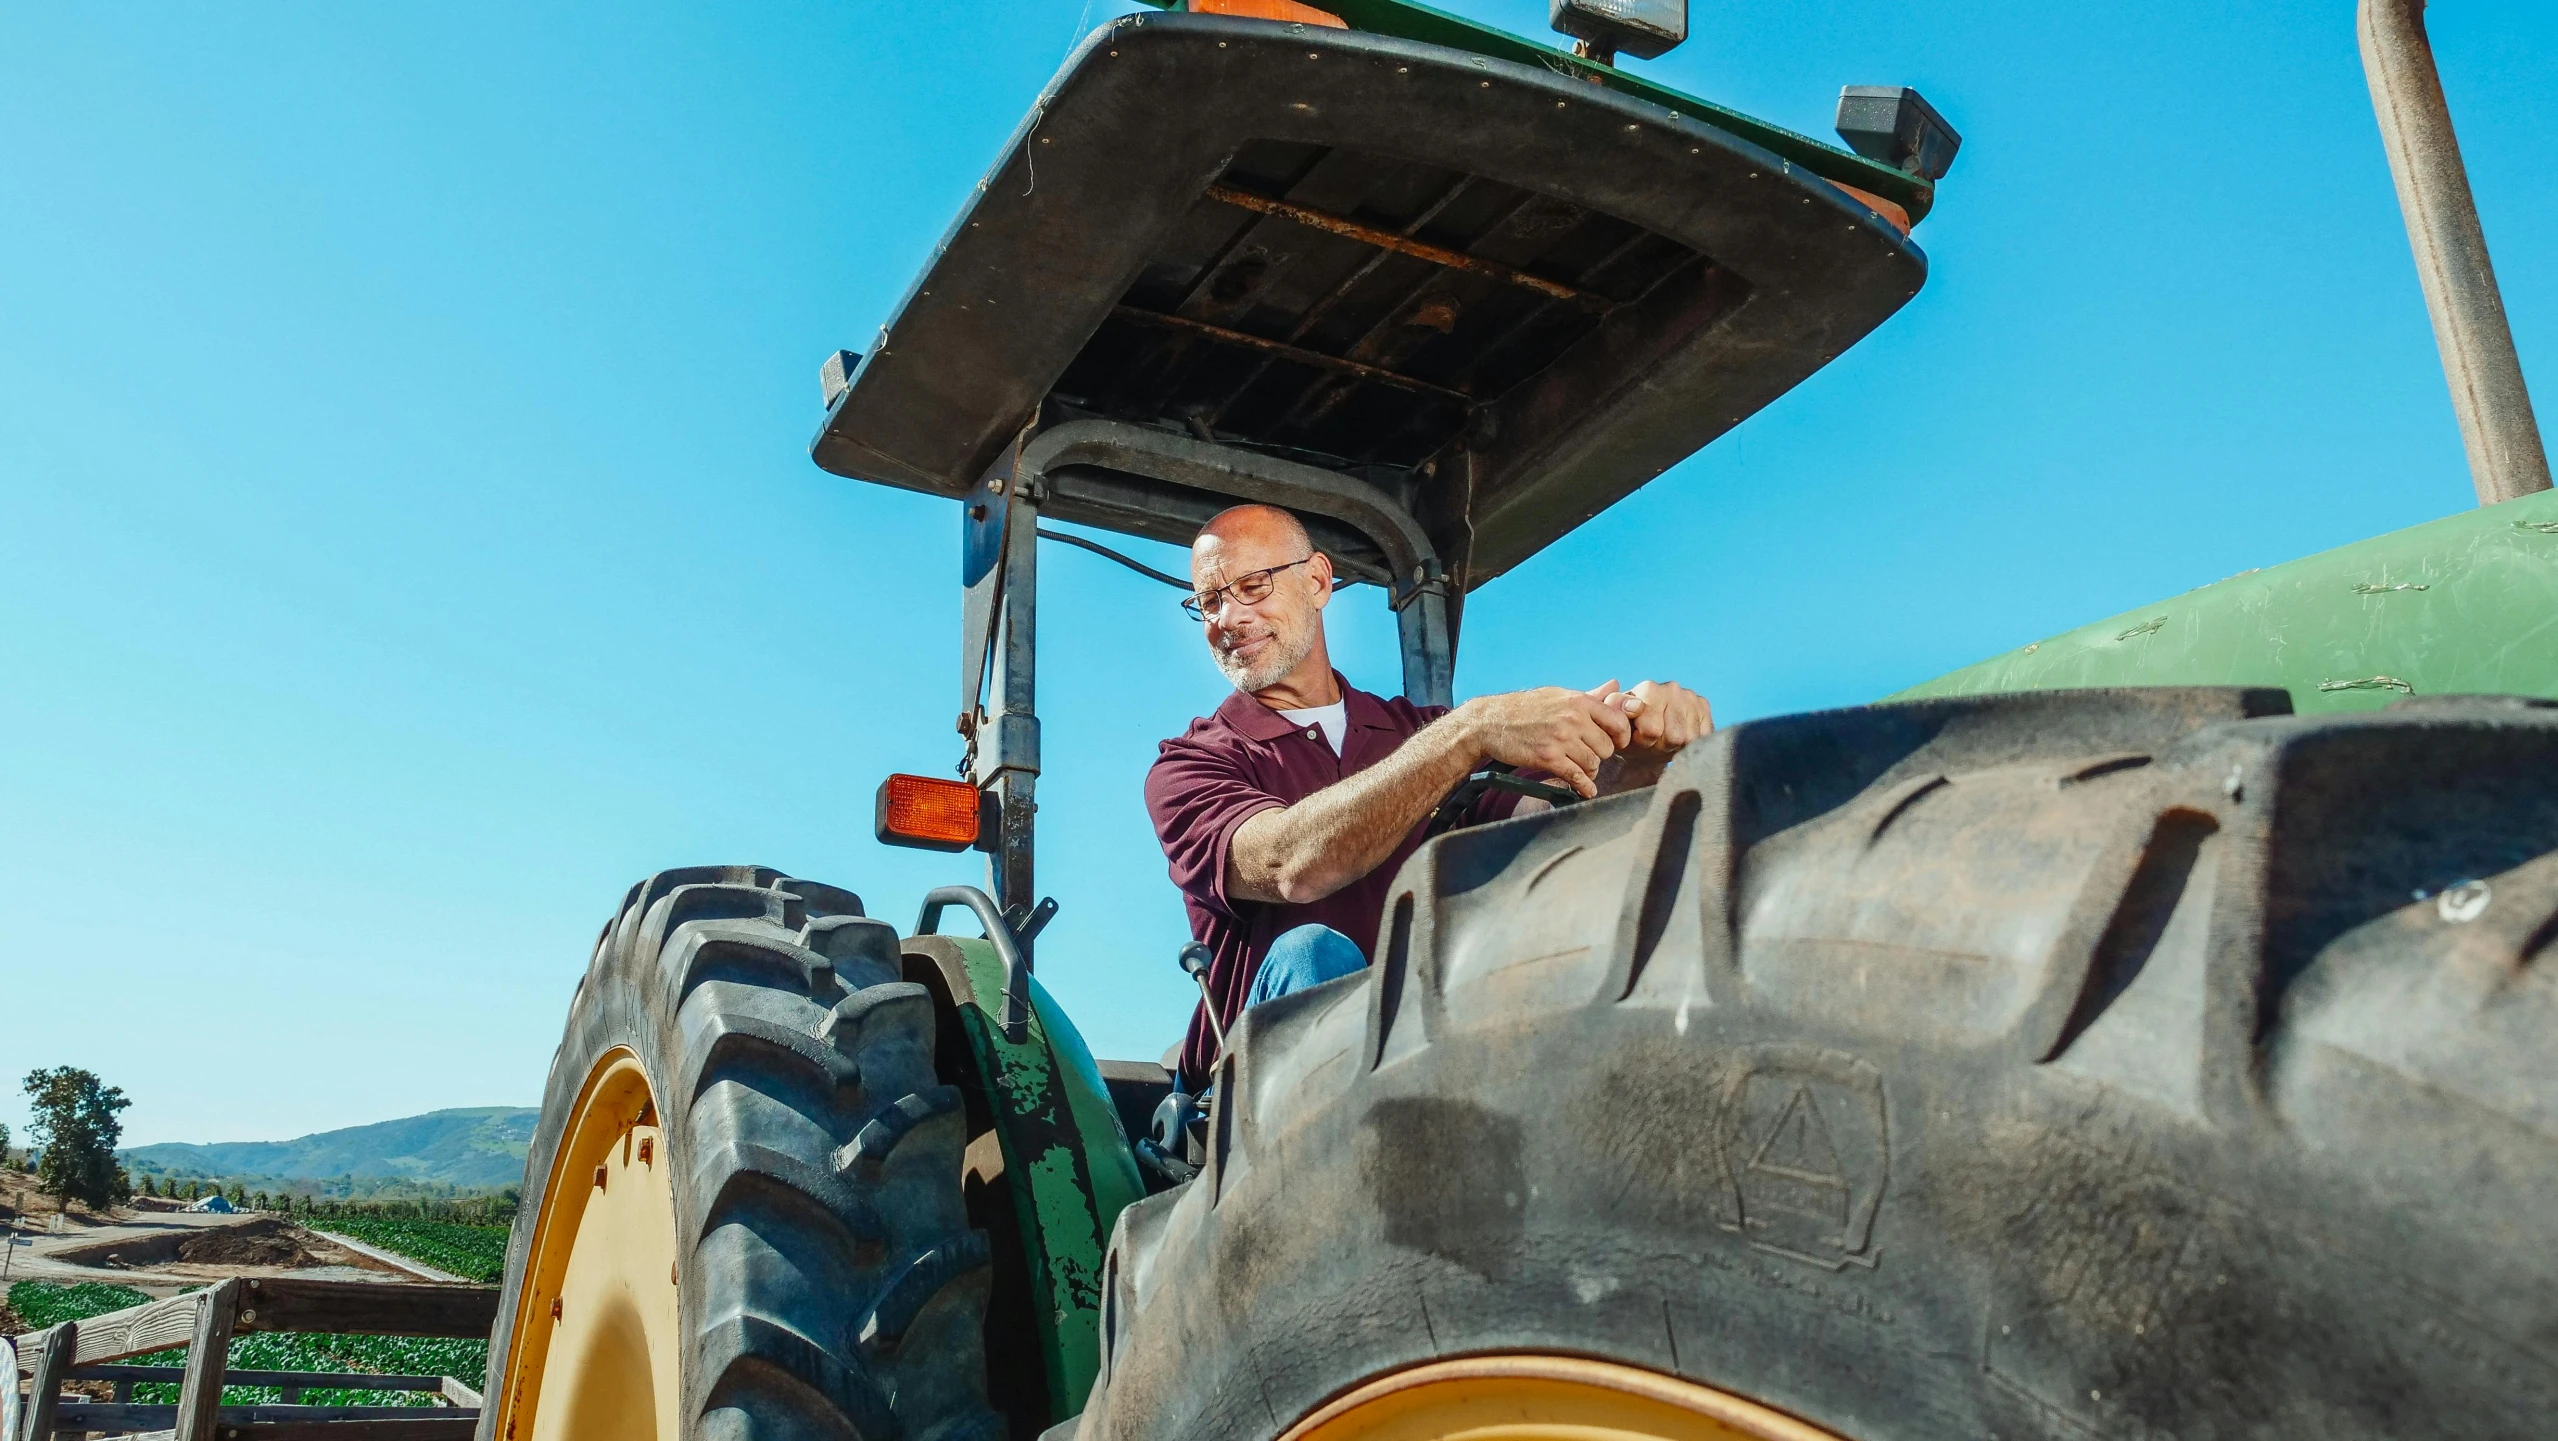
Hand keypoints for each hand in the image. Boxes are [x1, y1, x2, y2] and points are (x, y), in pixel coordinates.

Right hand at [1456, 687, 1632, 797]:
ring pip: (1593, 764)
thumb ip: (1590, 695)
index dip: (1621, 737)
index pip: (1618, 721)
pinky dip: (1584, 787)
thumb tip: (1615, 685)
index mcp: (1579, 701)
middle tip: (1589, 756)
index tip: (1616, 743)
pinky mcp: (1548, 758)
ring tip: (1581, 770)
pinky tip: (1585, 791)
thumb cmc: (1526, 707)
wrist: (1491, 722)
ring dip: (1590, 771)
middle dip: (1600, 755)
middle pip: (1607, 747)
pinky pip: (1576, 777)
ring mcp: (1560, 739)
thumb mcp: (1558, 695)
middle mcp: (1573, 719)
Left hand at [1605, 680, 1711, 757]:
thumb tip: (1634, 706)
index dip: (1644, 741)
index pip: (1652, 730)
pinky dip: (1690, 743)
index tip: (1637, 736)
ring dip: (1676, 745)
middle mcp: (1672, 688)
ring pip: (1689, 738)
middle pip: (1674, 736)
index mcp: (1648, 689)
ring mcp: (1690, 696)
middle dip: (1661, 745)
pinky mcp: (1704, 706)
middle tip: (1652, 740)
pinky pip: (1703, 736)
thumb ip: (1616, 709)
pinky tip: (1679, 736)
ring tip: (1664, 739)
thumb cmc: (1629, 729)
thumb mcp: (1616, 723)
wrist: (1645, 734)